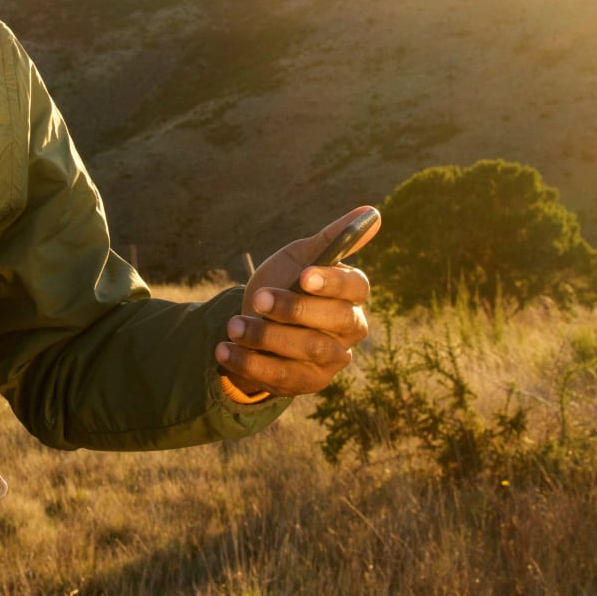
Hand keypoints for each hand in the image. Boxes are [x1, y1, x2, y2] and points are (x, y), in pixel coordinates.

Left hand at [216, 207, 376, 397]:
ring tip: (234, 326)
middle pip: (335, 322)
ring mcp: (332, 360)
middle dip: (294, 310)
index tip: (304, 276)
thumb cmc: (285, 283)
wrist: (256, 322)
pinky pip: (283, 377)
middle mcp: (350, 329)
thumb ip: (332, 238)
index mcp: (351, 294)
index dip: (333, 283)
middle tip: (259, 298)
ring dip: (267, 337)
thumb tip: (371, 211)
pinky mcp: (308, 383)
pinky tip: (225, 350)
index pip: (356, 288)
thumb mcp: (300, 257)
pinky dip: (251, 363)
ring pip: (308, 350)